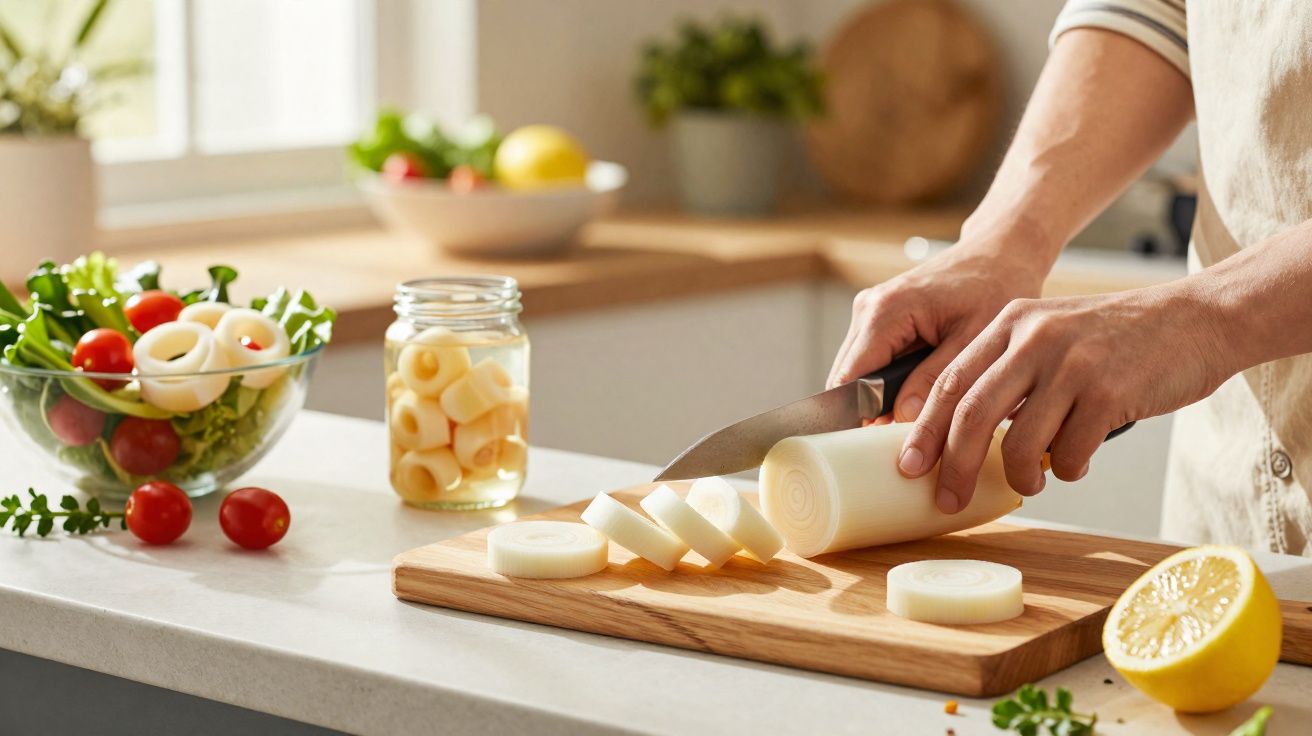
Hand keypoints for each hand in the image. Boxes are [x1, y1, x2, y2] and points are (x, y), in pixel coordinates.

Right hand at [827, 237, 1048, 425]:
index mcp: (884, 312)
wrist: (999, 253)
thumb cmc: (995, 286)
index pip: (848, 380)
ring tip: (914, 426)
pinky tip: (916, 401)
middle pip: (847, 382)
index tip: (876, 450)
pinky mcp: (880, 321)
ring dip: (879, 403)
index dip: (856, 419)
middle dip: (870, 416)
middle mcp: (867, 311)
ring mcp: (870, 314)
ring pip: (857, 376)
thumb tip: (905, 420)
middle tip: (903, 446)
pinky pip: (871, 364)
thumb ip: (937, 380)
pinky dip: (888, 387)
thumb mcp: (974, 338)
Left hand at [898, 283, 1232, 513]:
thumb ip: (1010, 371)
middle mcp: (1035, 337)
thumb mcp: (1052, 334)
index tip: (909, 466)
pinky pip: (1071, 451)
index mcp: (1010, 323)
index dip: (923, 428)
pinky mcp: (1109, 391)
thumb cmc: (1119, 339)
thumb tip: (964, 435)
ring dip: (1020, 475)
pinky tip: (1077, 462)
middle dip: (954, 465)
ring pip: (1021, 441)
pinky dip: (1068, 469)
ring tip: (1031, 483)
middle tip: (946, 498)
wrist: (1196, 320)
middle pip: (972, 414)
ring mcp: (1072, 363)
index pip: (950, 382)